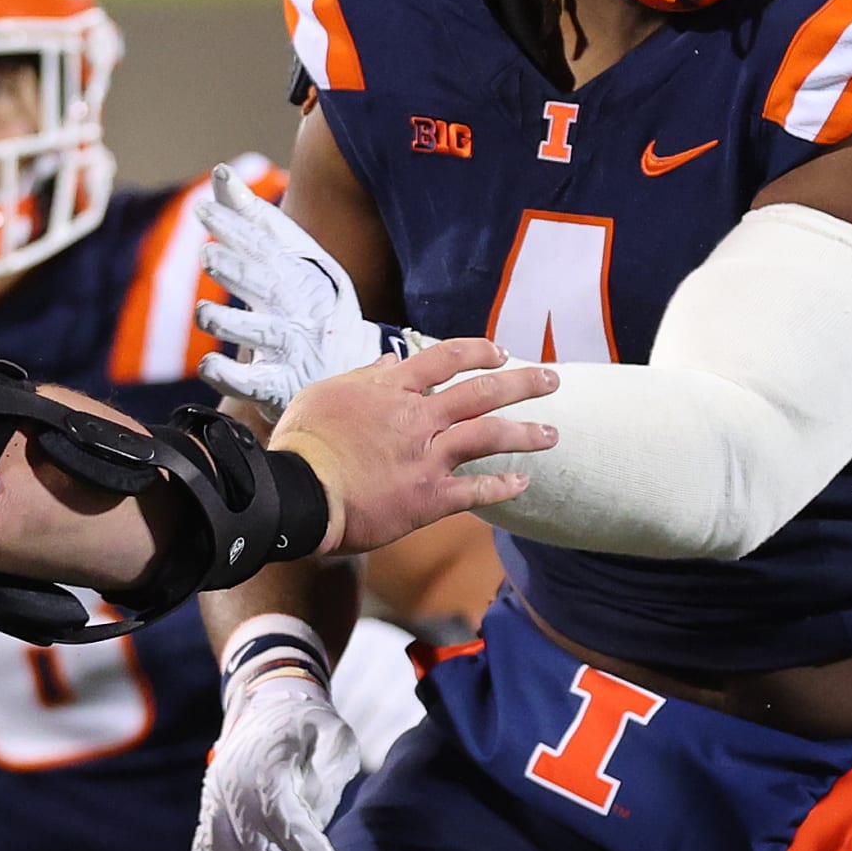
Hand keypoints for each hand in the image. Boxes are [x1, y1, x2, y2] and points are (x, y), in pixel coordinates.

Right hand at [192, 625, 360, 850]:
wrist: (264, 704)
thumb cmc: (309, 725)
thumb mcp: (334, 734)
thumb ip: (334, 771)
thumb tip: (319, 820)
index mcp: (265, 769)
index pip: (291, 824)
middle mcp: (231, 788)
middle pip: (257, 849)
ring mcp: (213, 802)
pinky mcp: (207, 814)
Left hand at [197, 164, 386, 417]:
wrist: (349, 372)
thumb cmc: (310, 307)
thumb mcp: (296, 262)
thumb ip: (257, 223)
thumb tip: (222, 176)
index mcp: (304, 274)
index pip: (271, 246)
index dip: (241, 225)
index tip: (207, 206)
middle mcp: (303, 308)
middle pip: (270, 286)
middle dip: (238, 270)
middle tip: (207, 255)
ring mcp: (295, 349)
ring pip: (264, 335)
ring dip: (232, 323)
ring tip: (204, 313)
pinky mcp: (282, 387)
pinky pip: (256, 383)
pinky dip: (231, 375)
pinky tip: (208, 366)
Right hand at [273, 340, 556, 553]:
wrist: (299, 493)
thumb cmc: (304, 444)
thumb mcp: (325, 394)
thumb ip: (365, 378)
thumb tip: (391, 363)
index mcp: (392, 390)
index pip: (446, 358)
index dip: (479, 352)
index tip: (502, 353)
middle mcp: (417, 418)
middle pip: (481, 392)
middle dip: (523, 383)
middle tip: (552, 379)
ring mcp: (426, 458)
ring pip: (488, 436)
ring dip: (525, 433)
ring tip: (552, 434)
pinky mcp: (427, 497)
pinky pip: (475, 491)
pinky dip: (501, 487)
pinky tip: (523, 483)